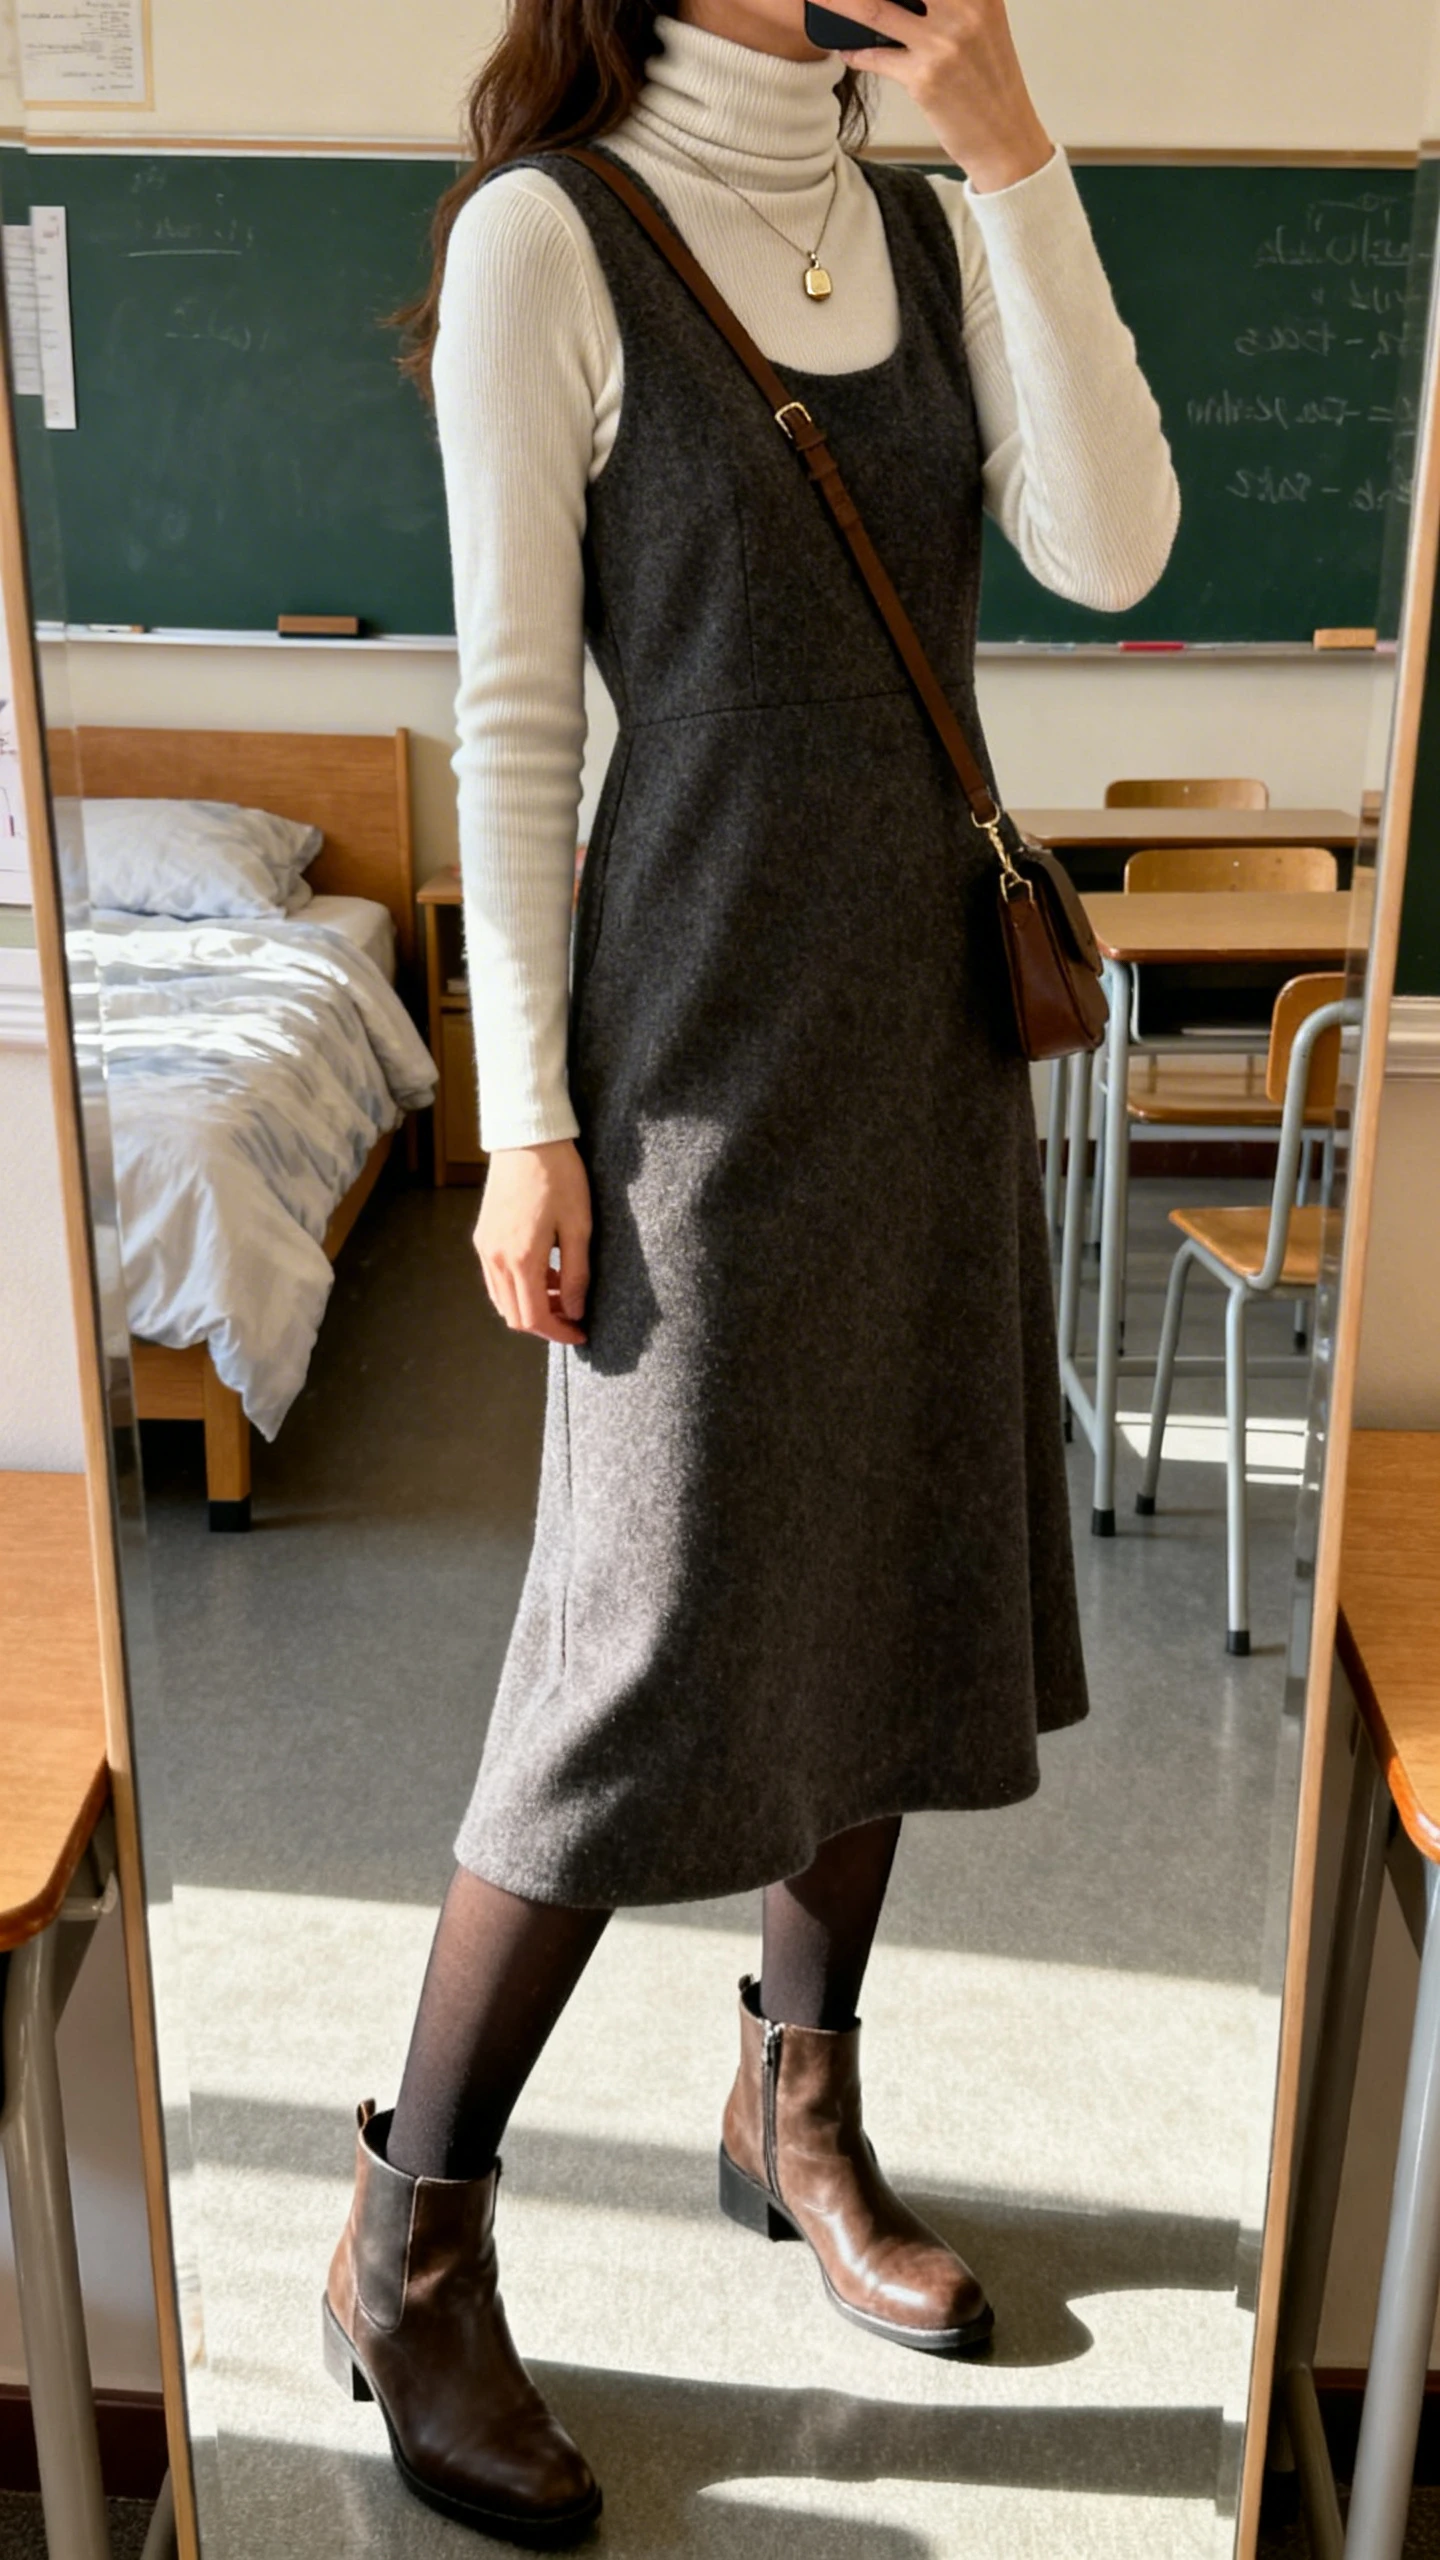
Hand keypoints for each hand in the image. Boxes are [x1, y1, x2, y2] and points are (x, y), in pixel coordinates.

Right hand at [475, 1139, 591, 1345]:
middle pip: (514, 1315)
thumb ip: (577, 1274)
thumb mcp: (579, 1226)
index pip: (534, 1318)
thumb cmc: (559, 1177)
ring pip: (503, 1300)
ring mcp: (485, 1248)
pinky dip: (519, 1287)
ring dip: (531, 1305)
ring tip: (562, 1291)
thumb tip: (576, 1310)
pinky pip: (496, 1279)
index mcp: (522, 1258)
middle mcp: (496, 1258)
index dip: (559, 1333)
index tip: (581, 1333)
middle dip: (546, 1323)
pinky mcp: (482, 1236)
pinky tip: (544, 1271)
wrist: (527, 1139)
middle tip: (574, 1314)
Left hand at [836, 0, 1051, 194]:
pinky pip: (874, 57)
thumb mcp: (984, 25)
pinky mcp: (924, 79)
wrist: (1006, 139)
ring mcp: (942, 45)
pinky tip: (846, 49)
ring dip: (839, 3)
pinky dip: (855, 52)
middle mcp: (965, 10)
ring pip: (874, 10)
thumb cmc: (992, 83)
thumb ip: (952, 2)